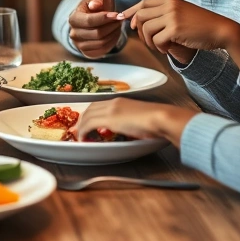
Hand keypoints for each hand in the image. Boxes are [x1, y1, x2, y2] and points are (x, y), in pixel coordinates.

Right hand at [67, 0, 121, 58]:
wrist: (94, 16)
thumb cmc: (97, 4)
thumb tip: (95, 5)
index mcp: (73, 18)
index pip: (89, 21)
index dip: (105, 18)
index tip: (118, 15)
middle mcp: (74, 33)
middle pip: (97, 33)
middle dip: (112, 26)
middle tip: (120, 19)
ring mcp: (79, 45)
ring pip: (102, 43)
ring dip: (114, 34)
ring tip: (118, 25)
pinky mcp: (87, 53)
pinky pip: (103, 50)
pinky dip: (113, 42)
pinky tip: (115, 33)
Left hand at [76, 98, 196, 145]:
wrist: (161, 118)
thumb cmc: (157, 121)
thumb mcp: (140, 119)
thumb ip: (130, 122)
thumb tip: (129, 130)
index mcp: (121, 101)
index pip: (99, 105)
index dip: (90, 114)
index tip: (86, 123)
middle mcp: (113, 102)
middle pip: (90, 108)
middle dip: (82, 119)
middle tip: (78, 129)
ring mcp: (111, 109)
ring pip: (87, 115)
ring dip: (81, 126)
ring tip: (79, 136)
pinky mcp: (109, 118)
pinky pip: (89, 123)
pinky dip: (83, 131)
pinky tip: (83, 138)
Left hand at [117, 0, 239, 64]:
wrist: (221, 30)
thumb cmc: (202, 25)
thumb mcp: (182, 12)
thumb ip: (165, 13)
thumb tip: (140, 20)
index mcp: (171, 0)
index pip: (143, 3)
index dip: (131, 11)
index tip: (123, 19)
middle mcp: (170, 5)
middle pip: (140, 15)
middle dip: (138, 30)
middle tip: (146, 40)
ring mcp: (172, 16)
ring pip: (146, 29)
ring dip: (149, 41)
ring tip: (159, 46)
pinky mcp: (175, 29)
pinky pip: (156, 40)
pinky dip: (159, 47)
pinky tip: (167, 49)